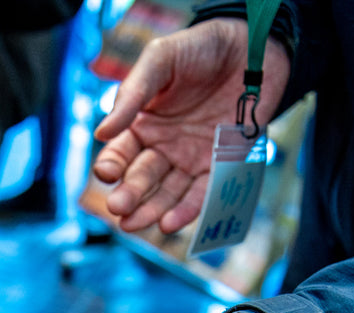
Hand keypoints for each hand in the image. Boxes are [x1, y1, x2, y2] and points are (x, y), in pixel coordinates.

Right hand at [92, 18, 290, 233]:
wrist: (252, 47)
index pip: (121, 153)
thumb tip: (101, 132)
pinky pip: (202, 194)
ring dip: (150, 210)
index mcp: (143, 124)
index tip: (106, 173)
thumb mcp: (160, 60)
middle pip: (141, 178)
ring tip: (134, 224)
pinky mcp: (220, 166)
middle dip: (128, 194)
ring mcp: (191, 159)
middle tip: (118, 207)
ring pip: (167, 193)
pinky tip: (168, 223)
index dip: (111, 165)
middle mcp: (164, 147)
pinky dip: (186, 211)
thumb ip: (131, 94)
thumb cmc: (201, 48)